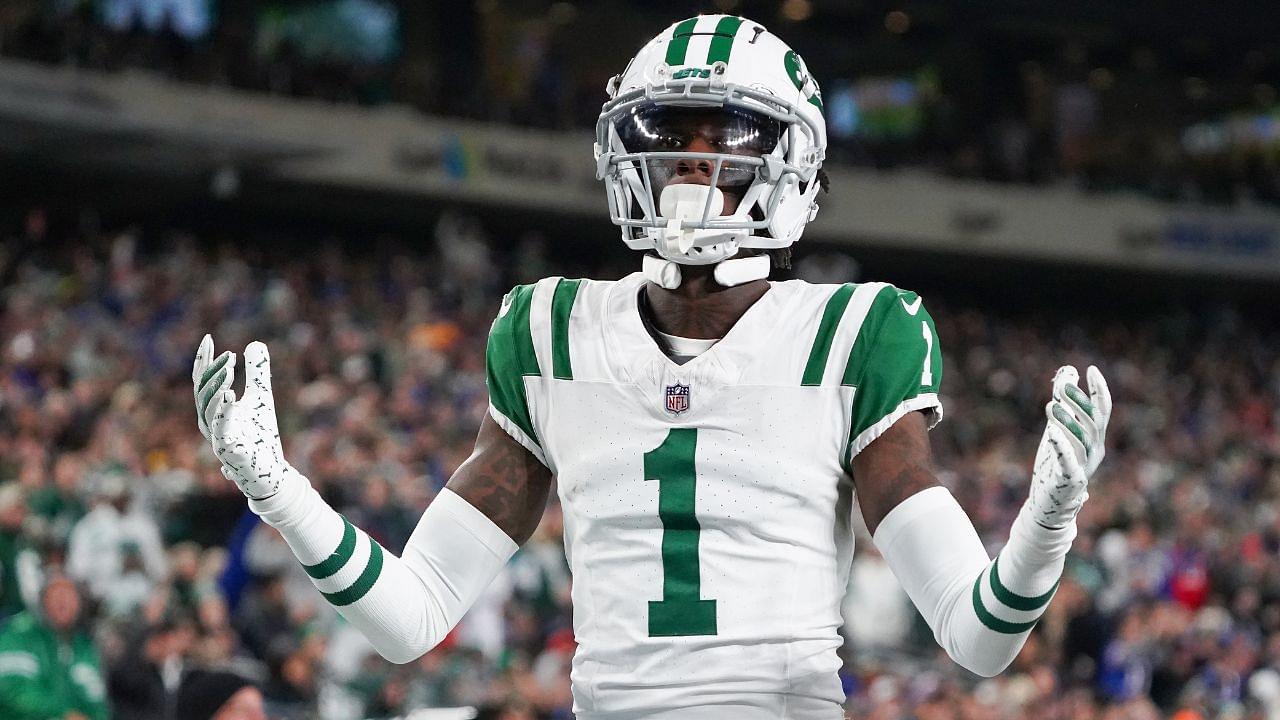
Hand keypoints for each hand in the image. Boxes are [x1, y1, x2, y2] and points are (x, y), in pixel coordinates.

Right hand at [192, 335, 299, 499]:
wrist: (269, 471)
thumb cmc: (260, 436)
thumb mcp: (261, 397)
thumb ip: (256, 372)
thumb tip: (255, 344)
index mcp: (212, 409)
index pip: (201, 381)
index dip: (203, 360)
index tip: (208, 337)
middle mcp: (209, 423)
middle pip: (202, 394)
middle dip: (213, 372)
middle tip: (230, 356)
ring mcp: (216, 438)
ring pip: (208, 412)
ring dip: (216, 390)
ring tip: (228, 371)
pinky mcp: (229, 452)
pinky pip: (222, 431)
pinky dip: (224, 413)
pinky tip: (231, 397)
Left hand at [1026, 365, 1111, 528]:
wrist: (1049, 504)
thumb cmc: (1055, 465)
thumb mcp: (1059, 428)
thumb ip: (1064, 401)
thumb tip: (1068, 371)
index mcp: (1094, 439)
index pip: (1102, 411)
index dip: (1099, 390)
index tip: (1091, 370)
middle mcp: (1094, 452)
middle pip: (1093, 424)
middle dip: (1080, 403)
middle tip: (1062, 386)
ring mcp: (1084, 467)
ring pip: (1081, 441)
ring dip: (1067, 421)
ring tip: (1050, 405)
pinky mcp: (1069, 481)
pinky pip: (1069, 463)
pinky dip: (1062, 447)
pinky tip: (1053, 432)